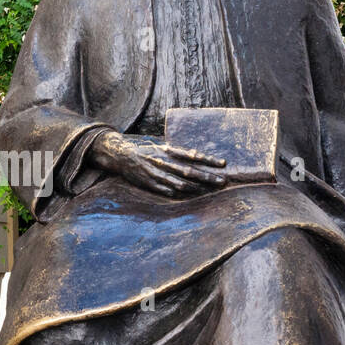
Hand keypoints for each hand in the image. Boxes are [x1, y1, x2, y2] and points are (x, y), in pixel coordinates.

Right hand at [87, 130, 226, 196]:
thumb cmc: (145, 151)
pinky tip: (190, 197)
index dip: (209, 160)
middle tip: (223, 182)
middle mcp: (163, 161)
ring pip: (180, 183)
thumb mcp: (162, 147)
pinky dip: (179, 194)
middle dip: (207, 177)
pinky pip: (167, 191)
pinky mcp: (149, 184)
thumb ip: (178, 153)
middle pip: (190, 171)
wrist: (121, 155)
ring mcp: (156, 174)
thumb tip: (197, 157)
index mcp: (168, 150)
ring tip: (210, 191)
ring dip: (196, 188)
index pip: (193, 155)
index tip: (223, 164)